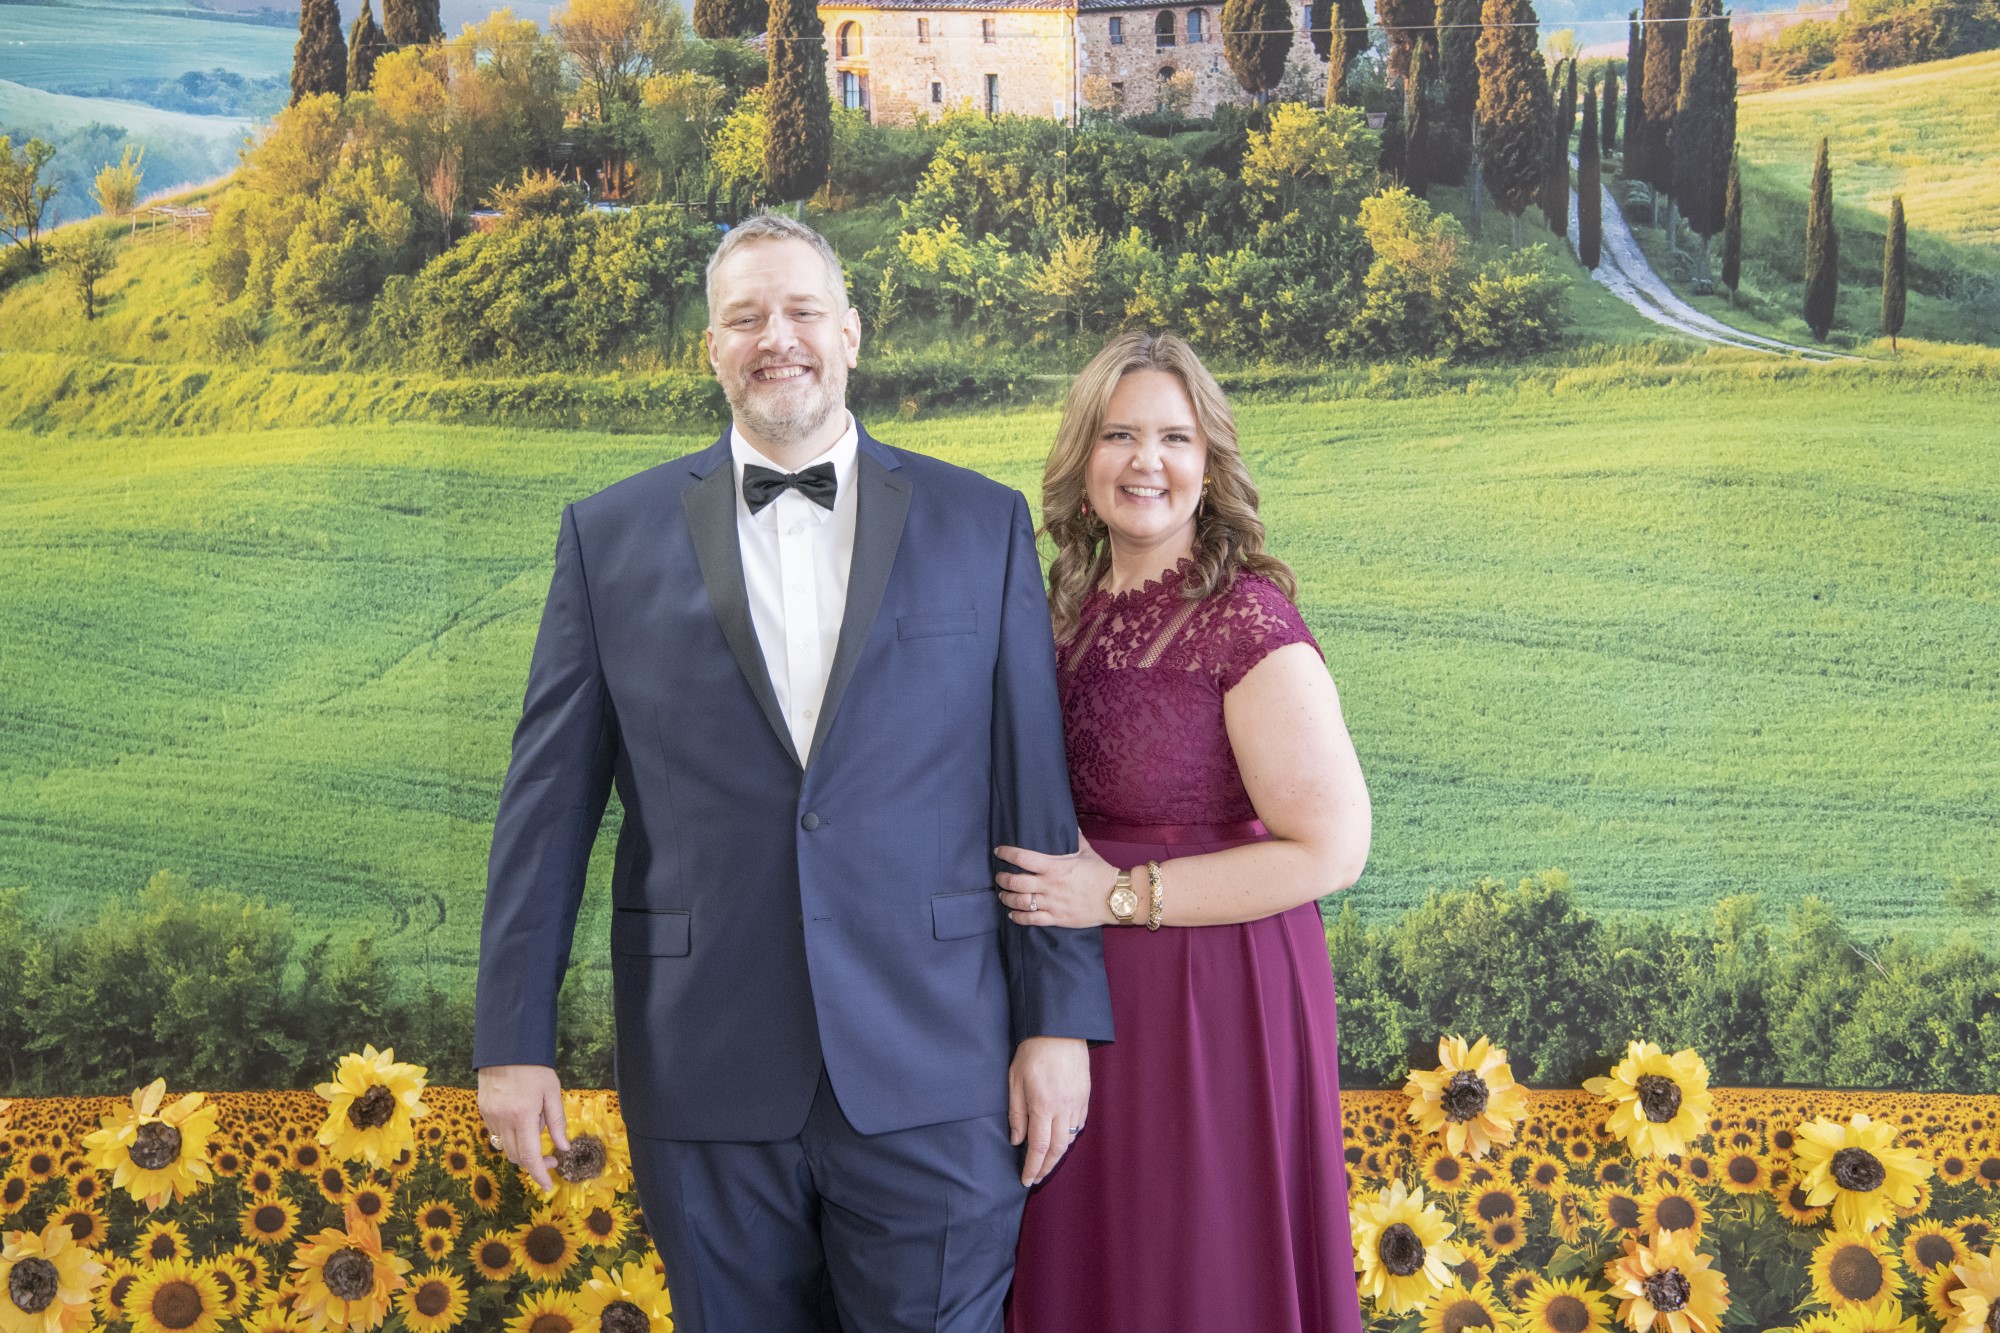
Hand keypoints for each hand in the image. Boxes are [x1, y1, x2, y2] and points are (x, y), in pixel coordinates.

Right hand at [477, 1064, 568, 1193]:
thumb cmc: (534, 1068)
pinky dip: (511, 1136)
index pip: (530, 1157)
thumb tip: (563, 1148)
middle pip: (515, 1157)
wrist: (506, 1047)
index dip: (539, 1175)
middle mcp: (502, 1120)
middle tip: (551, 1158)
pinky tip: (522, 1119)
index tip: (548, 1186)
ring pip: (504, 1147)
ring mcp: (489, 1116)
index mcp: (522, 1116)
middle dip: (533, 1164)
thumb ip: (557, 1122)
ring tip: (536, 1125)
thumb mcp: (552, 1092)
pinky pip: (496, 1133)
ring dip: (522, 1149)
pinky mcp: (482, 1111)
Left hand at [995, 832, 1119, 927]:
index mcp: (1055, 866)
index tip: (998, 851)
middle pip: (1015, 882)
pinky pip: (1032, 920)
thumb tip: (1071, 823)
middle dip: (1003, 879)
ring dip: (1007, 898)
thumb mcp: (1087, 852)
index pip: (1022, 857)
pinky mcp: (1057, 918)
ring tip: (1002, 895)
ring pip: (1020, 902)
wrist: (1116, 897)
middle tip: (999, 877)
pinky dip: (1019, 918)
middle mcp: (1049, 885)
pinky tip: (1012, 915)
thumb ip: (1075, 838)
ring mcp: (1052, 903)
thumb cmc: (1101, 873)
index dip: (1006, 853)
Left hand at [1008, 1036, 1089, 1186]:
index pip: (1038, 1147)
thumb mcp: (1015, 1080)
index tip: (1026, 1180)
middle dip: (1046, 1167)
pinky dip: (1069, 1136)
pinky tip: (1061, 1137)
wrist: (1060, 1030)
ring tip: (1046, 1160)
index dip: (1032, 1167)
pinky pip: (1079, 1124)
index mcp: (1042, 1105)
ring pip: (1070, 1138)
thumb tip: (1017, 1139)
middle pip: (1057, 1149)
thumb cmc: (1033, 1052)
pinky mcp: (1085, 1096)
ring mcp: (1077, 1103)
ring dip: (1058, 1153)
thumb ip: (1016, 1112)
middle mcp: (1063, 1108)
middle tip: (1036, 1178)